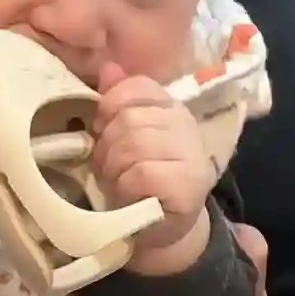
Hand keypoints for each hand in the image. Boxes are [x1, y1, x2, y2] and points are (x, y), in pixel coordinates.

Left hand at [93, 63, 216, 271]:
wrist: (163, 227)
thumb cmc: (139, 178)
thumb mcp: (124, 137)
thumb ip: (118, 101)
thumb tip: (107, 68)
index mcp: (169, 106)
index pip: (138, 86)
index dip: (110, 105)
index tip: (103, 127)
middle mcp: (185, 124)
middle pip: (129, 119)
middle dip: (107, 146)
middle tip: (108, 165)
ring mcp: (191, 154)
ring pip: (133, 144)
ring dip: (114, 168)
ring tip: (118, 180)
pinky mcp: (188, 186)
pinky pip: (140, 174)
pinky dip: (126, 187)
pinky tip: (131, 196)